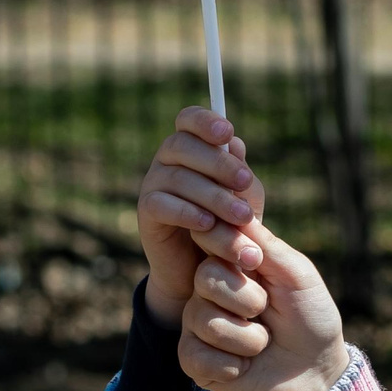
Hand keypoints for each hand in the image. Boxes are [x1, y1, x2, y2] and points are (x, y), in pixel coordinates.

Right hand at [138, 107, 262, 326]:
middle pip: (183, 146)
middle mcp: (166, 160)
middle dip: (217, 162)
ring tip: (241, 216)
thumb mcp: (244, 200)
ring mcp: (153, 184)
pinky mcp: (145, 213)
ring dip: (213, 195)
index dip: (205, 121)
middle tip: (245, 181)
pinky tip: (208, 224)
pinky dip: (186, 212)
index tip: (227, 133)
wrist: (203, 270)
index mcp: (191, 148)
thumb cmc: (228, 227)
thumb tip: (236, 146)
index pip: (188, 120)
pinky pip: (160, 204)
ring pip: (177, 177)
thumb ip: (241, 175)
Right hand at [179, 218, 350, 390]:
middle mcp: (209, 292)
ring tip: (263, 343)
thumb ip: (266, 245)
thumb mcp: (298, 276)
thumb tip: (237, 211)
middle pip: (205, 278)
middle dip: (247, 299)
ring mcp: (198, 326)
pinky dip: (232, 364)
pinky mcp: (194, 360)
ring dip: (247, 337)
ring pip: (203, 319)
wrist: (317, 373)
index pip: (208, 239)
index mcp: (232, 265)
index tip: (256, 263)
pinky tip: (245, 367)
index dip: (228, 247)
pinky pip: (196, 354)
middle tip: (266, 312)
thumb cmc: (311, 319)